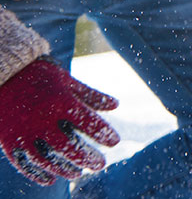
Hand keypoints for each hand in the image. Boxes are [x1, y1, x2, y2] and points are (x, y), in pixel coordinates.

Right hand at [0, 58, 118, 185]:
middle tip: (100, 164)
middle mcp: (43, 120)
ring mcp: (25, 133)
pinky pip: (25, 163)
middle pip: (69, 146)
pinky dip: (37, 174)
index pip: (88, 123)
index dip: (103, 133)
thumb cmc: (40, 76)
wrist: (4, 75)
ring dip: (64, 168)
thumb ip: (91, 96)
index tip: (114, 141)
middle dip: (86, 157)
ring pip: (48, 158)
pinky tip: (51, 179)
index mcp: (61, 102)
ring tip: (78, 173)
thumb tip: (116, 105)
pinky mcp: (10, 141)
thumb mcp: (68, 82)